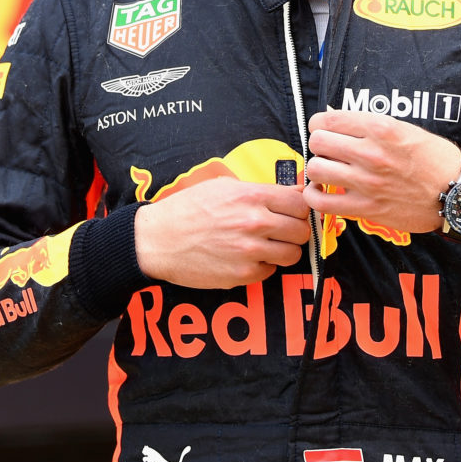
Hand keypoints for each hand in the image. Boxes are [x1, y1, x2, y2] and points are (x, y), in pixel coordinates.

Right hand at [134, 178, 312, 289]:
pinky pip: (271, 271)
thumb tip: (292, 192)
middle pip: (302, 230)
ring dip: (284, 250)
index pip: (300, 202)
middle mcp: (255, 222)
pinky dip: (264, 266)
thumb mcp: (223, 187)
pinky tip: (247, 258)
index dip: (299, 207)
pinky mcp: (243, 274)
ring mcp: (250, 251)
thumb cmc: (188, 209)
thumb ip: (259, 190)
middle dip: (295, 230)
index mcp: (251, 196)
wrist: (158, 240)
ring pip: (293, 254)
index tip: (293, 211)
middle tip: (282, 230)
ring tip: (267, 246)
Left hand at [302, 109, 460, 235]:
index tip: (322, 128)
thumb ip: (372, 126)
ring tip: (327, 170)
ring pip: (316, 169)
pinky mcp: (366, 209)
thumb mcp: (406, 129)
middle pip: (317, 141)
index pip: (328, 119)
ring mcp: (367, 183)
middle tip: (327, 150)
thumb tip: (339, 123)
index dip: (319, 123)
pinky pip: (321, 201)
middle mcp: (372, 153)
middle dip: (319, 143)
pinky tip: (322, 190)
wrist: (457, 193)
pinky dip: (314, 195)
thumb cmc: (435, 160)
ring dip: (318, 168)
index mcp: (382, 128)